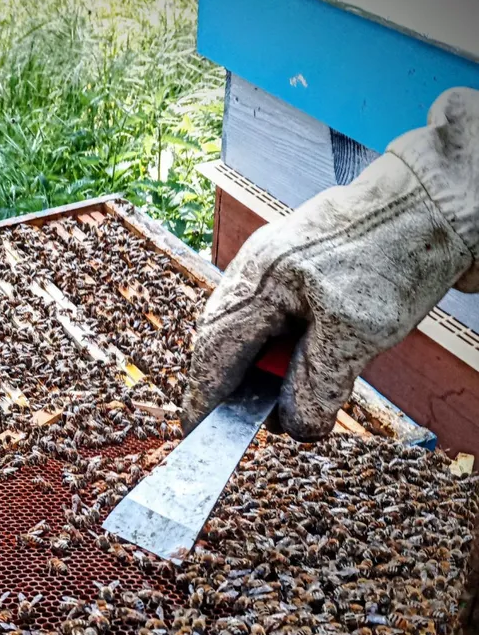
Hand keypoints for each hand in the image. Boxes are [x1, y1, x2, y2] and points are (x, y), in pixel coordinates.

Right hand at [181, 88, 478, 440]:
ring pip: (254, 331)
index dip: (203, 397)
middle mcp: (257, 270)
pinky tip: (315, 356)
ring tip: (306, 386)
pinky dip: (290, 345)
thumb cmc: (397, 253)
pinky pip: (278, 315)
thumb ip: (315, 385)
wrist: (438, 201)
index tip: (197, 433)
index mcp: (258, 282)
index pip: (213, 352)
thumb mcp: (356, 335)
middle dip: (243, 385)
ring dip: (274, 365)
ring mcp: (276, 263)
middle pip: (227, 342)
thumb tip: (293, 425)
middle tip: (270, 417)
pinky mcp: (300, 265)